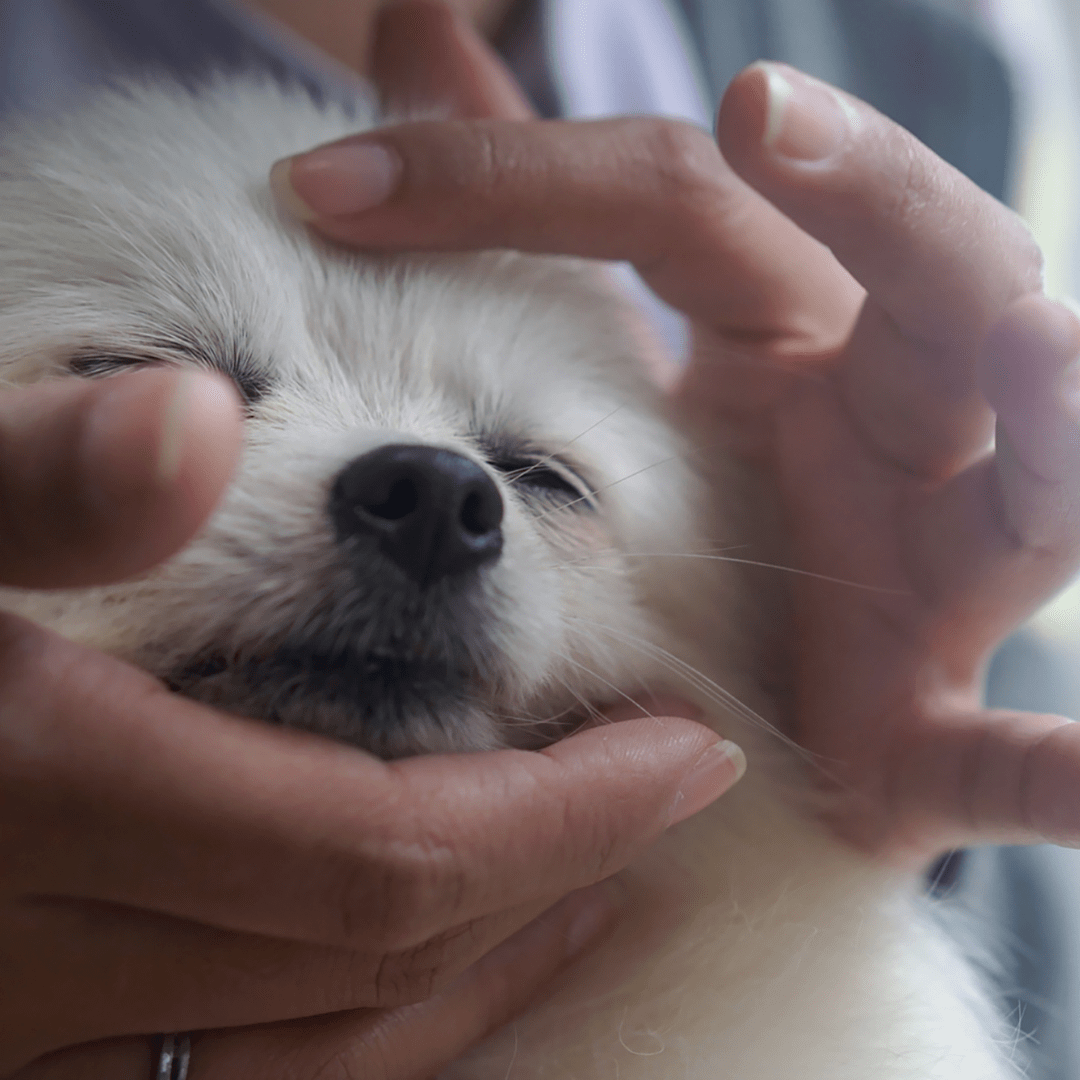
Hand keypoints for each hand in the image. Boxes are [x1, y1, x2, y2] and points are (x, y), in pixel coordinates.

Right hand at [2, 369, 739, 1078]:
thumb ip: (26, 480)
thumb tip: (187, 417)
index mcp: (41, 803)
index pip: (388, 855)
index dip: (562, 813)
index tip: (688, 748)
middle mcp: (41, 965)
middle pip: (380, 951)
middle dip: (551, 873)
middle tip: (667, 786)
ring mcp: (34, 1040)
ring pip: (330, 1042)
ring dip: (489, 957)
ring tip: (602, 869)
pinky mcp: (32, 1054)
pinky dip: (382, 1022)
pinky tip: (460, 956)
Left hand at [273, 2, 1079, 866]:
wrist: (776, 701)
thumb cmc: (713, 512)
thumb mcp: (621, 343)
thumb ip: (535, 204)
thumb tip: (418, 22)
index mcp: (804, 331)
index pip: (686, 204)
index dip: (518, 174)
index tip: (327, 185)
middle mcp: (902, 428)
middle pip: (932, 275)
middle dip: (870, 191)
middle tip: (760, 113)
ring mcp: (942, 581)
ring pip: (1041, 483)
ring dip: (1055, 420)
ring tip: (1039, 351)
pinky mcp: (937, 734)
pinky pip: (1016, 754)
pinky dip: (1062, 771)